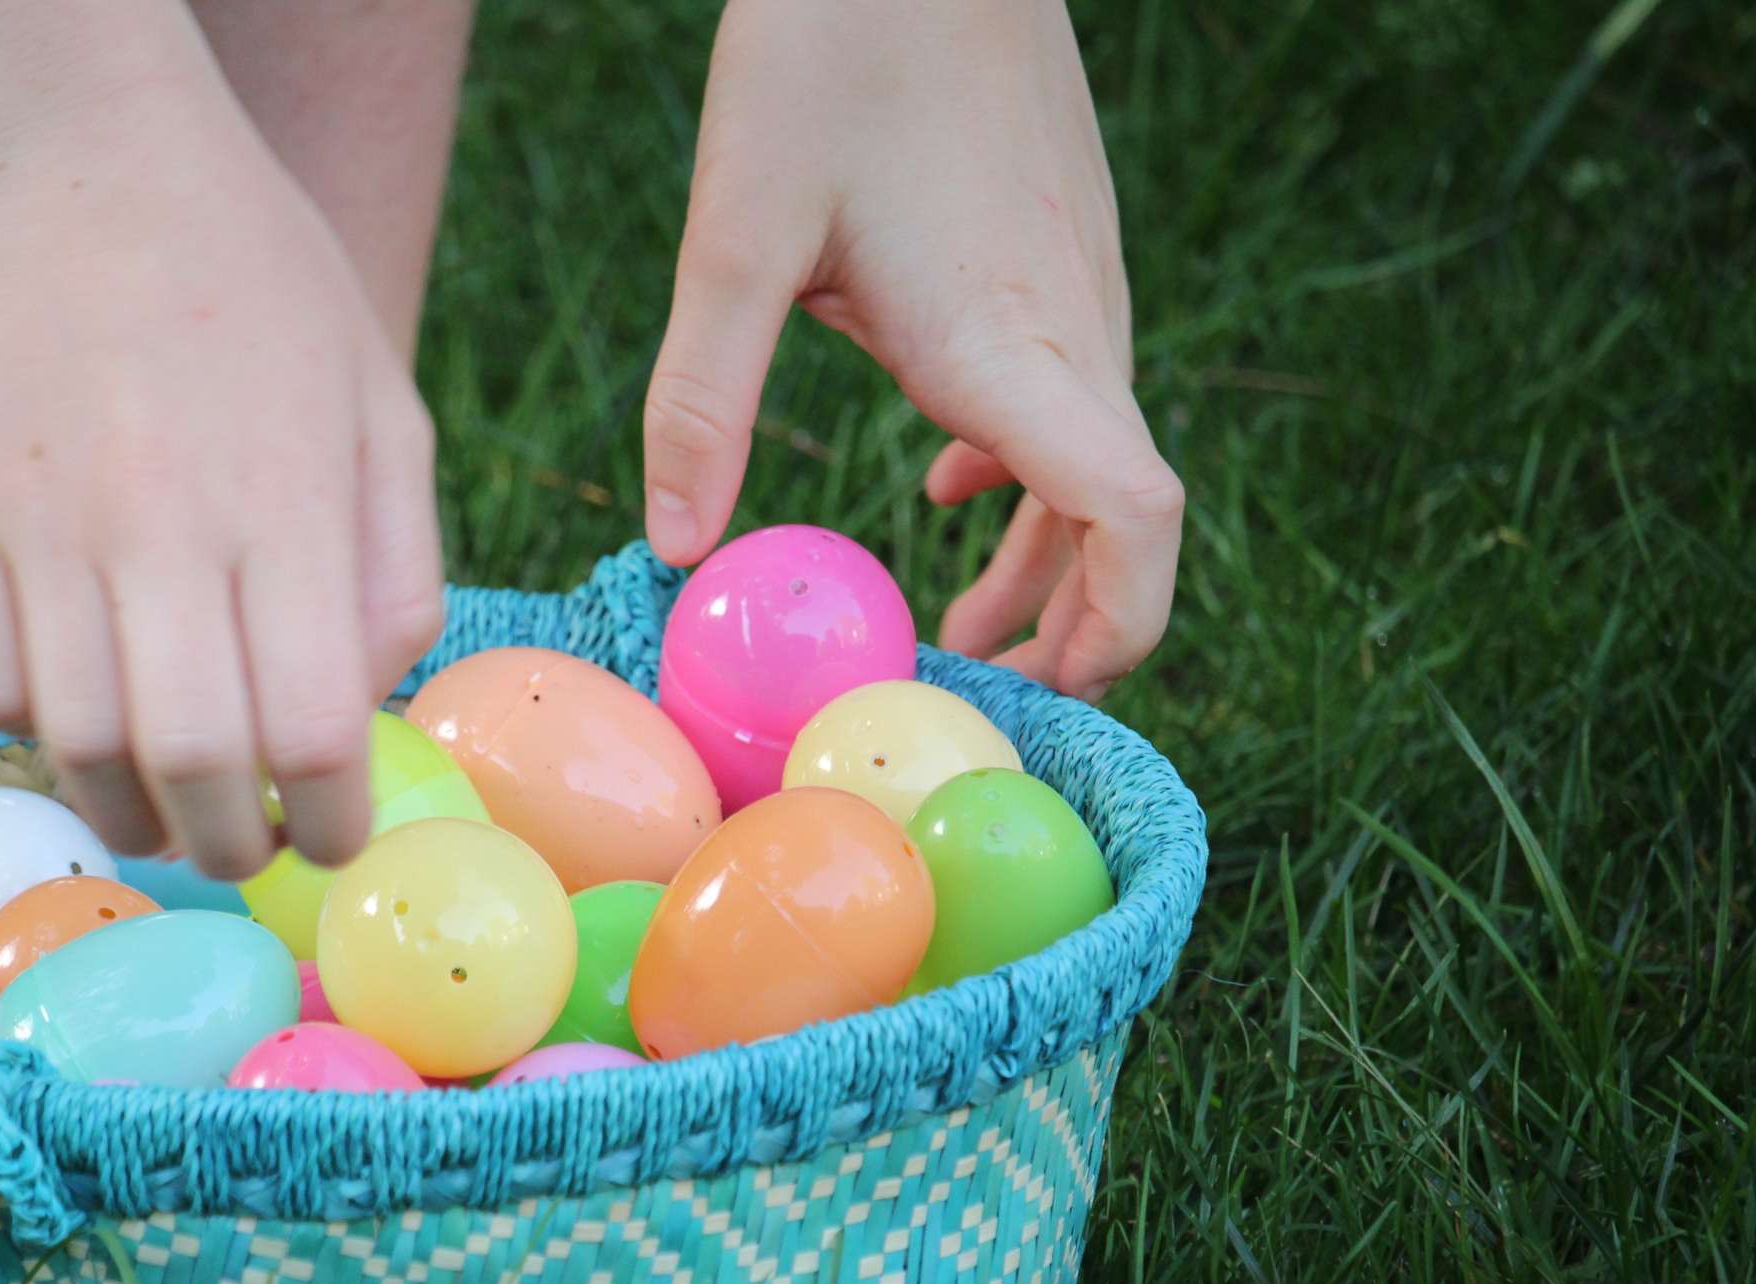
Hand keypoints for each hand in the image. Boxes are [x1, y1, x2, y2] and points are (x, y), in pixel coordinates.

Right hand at [0, 4, 444, 877]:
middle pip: (192, 763)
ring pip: (78, 745)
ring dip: (129, 810)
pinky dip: (36, 729)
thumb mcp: (379, 399)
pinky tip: (78, 699)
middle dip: (228, 845)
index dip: (329, 820)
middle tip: (242, 844)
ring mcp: (42, 528)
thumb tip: (371, 703)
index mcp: (287, 501)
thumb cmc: (252, 279)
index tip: (330, 839)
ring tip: (163, 803)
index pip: (312, 727)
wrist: (66, 158)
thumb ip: (397, 562)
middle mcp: (162, 527)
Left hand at [643, 0, 1183, 700]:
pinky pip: (1070, 395)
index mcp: (1009, 341)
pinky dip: (1022, 469)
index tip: (1054, 692)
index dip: (1119, 625)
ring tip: (961, 622)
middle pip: (1118, 518)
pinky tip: (945, 481)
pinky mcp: (1059, 249)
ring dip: (1041, 554)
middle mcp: (1071, 325)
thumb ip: (703, 393)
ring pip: (1094, 459)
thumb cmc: (832, 50)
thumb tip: (675, 544)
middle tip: (981, 697)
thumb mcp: (738, 229)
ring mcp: (1079, 285)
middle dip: (1071, 625)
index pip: (1129, 515)